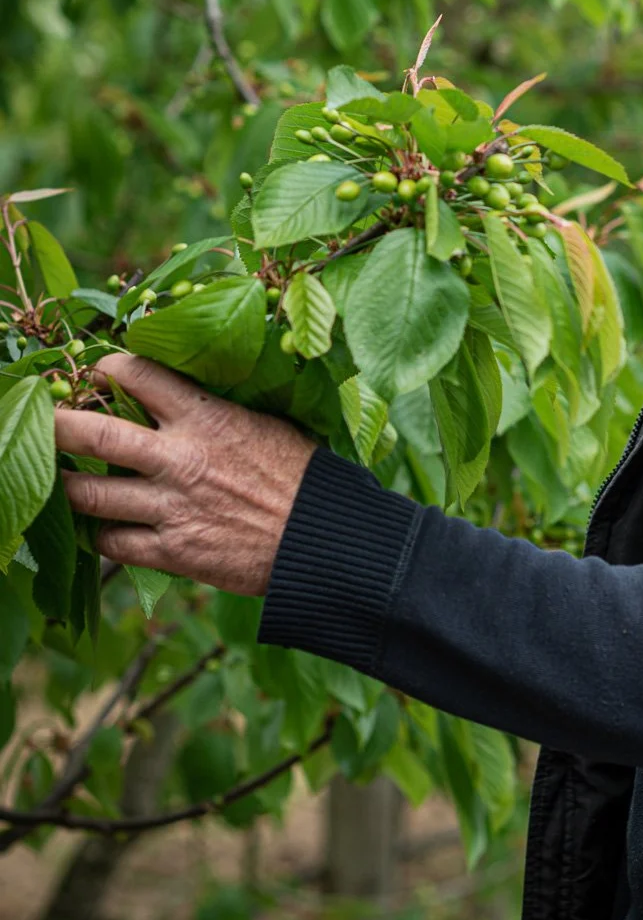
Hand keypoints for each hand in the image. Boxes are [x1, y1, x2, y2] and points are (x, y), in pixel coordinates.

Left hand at [53, 352, 316, 595]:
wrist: (322, 539)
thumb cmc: (302, 475)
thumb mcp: (264, 422)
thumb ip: (216, 409)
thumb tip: (184, 393)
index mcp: (206, 418)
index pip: (137, 374)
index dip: (106, 367)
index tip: (96, 372)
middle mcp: (180, 459)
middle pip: (93, 435)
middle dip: (57, 425)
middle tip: (44, 421)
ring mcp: (171, 508)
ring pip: (89, 496)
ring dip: (68, 486)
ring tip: (62, 480)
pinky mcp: (173, 552)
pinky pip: (112, 543)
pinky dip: (103, 535)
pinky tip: (107, 528)